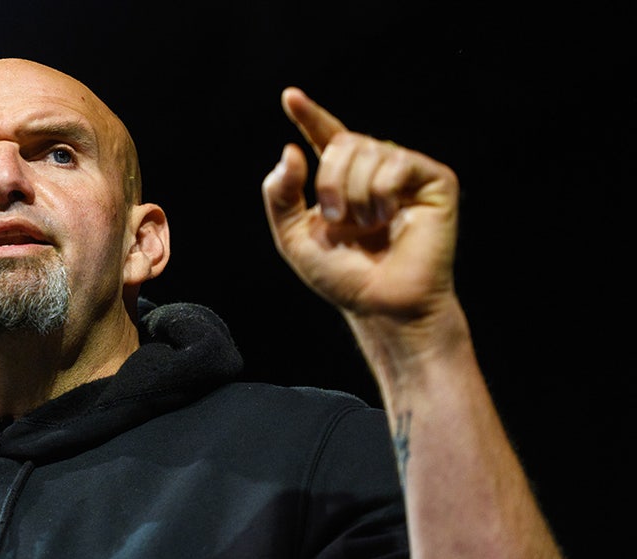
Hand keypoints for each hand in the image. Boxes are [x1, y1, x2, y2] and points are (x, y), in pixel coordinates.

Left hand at [261, 87, 460, 323]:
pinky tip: (389, 218)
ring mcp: (407, 172)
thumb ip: (281, 195)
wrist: (382, 304)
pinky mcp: (435, 180)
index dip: (309, 115)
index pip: (326, 137)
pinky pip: (397, 162)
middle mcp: (376, 170)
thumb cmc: (344, 277)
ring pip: (368, 149)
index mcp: (344, 180)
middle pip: (343, 141)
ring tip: (366, 226)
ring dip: (354, 193)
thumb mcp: (294, 237)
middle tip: (335, 219)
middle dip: (329, 180)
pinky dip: (382, 192)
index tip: (290, 96)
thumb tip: (289, 150)